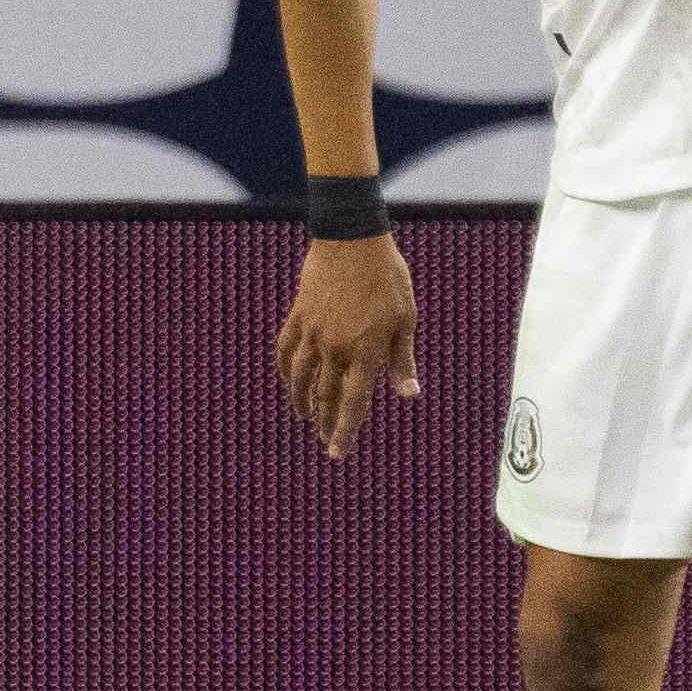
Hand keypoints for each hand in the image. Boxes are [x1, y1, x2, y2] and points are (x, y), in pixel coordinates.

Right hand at [277, 233, 420, 458]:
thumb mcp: (406, 318)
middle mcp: (336, 347)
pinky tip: (287, 379)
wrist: (352, 238)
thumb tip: (407, 394)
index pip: (354, 402)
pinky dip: (283, 369)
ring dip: (301, 400)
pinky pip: (285, 349)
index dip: (346, 431)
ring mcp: (313, 332)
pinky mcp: (299, 316)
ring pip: (300, 377)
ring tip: (305, 416)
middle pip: (328, 395)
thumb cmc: (387, 277)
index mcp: (366, 350)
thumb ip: (402, 359)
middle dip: (327, 422)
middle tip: (325, 441)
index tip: (338, 452)